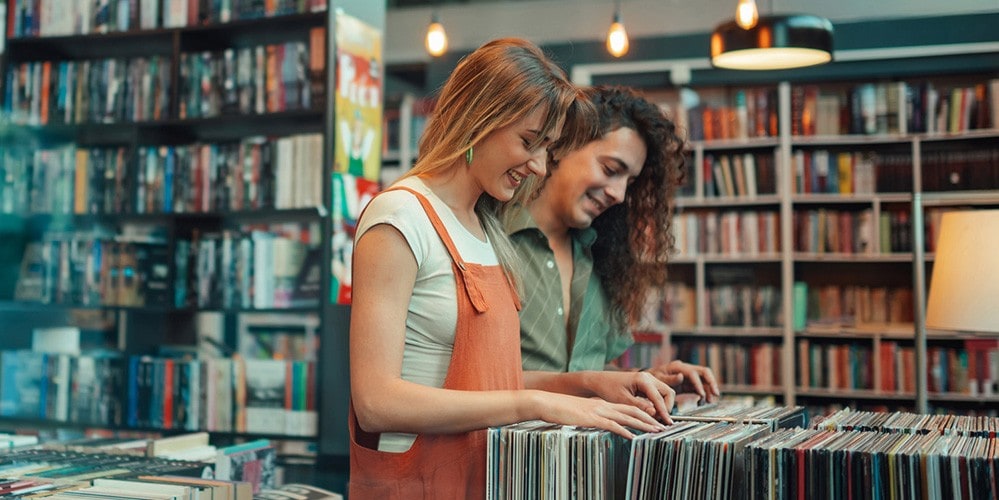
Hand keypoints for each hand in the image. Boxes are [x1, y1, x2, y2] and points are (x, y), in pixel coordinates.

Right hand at [531, 391, 667, 439]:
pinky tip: (632, 436)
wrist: (547, 402)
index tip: (654, 421)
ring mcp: (598, 411)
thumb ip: (594, 416)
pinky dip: (623, 431)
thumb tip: (603, 423)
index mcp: (603, 404)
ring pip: (626, 417)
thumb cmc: (562, 409)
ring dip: (642, 424)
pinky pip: (611, 425)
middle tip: (662, 426)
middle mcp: (604, 405)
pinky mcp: (591, 418)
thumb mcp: (582, 411)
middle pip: (632, 410)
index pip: (628, 407)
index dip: (643, 414)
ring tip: (654, 431)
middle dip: (649, 419)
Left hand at [582, 371, 674, 423]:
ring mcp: (648, 380)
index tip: (668, 423)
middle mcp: (648, 377)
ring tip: (654, 417)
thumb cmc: (608, 388)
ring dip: (663, 405)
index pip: (659, 397)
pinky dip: (657, 403)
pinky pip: (657, 394)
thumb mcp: (623, 400)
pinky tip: (651, 412)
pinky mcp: (646, 384)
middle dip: (667, 407)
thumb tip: (655, 414)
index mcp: (643, 379)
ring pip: (664, 393)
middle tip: (660, 420)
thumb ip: (640, 407)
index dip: (664, 412)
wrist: (599, 381)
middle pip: (668, 393)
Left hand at [645, 360, 720, 403]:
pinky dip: (703, 394)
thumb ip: (669, 379)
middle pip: (704, 372)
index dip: (698, 384)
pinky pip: (701, 387)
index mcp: (677, 367)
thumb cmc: (652, 379)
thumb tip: (680, 377)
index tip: (702, 395)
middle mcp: (685, 369)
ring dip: (709, 390)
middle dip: (712, 382)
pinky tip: (702, 402)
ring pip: (705, 380)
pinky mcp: (689, 383)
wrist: (648, 381)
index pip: (693, 373)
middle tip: (716, 394)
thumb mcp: (657, 379)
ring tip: (709, 401)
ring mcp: (688, 376)